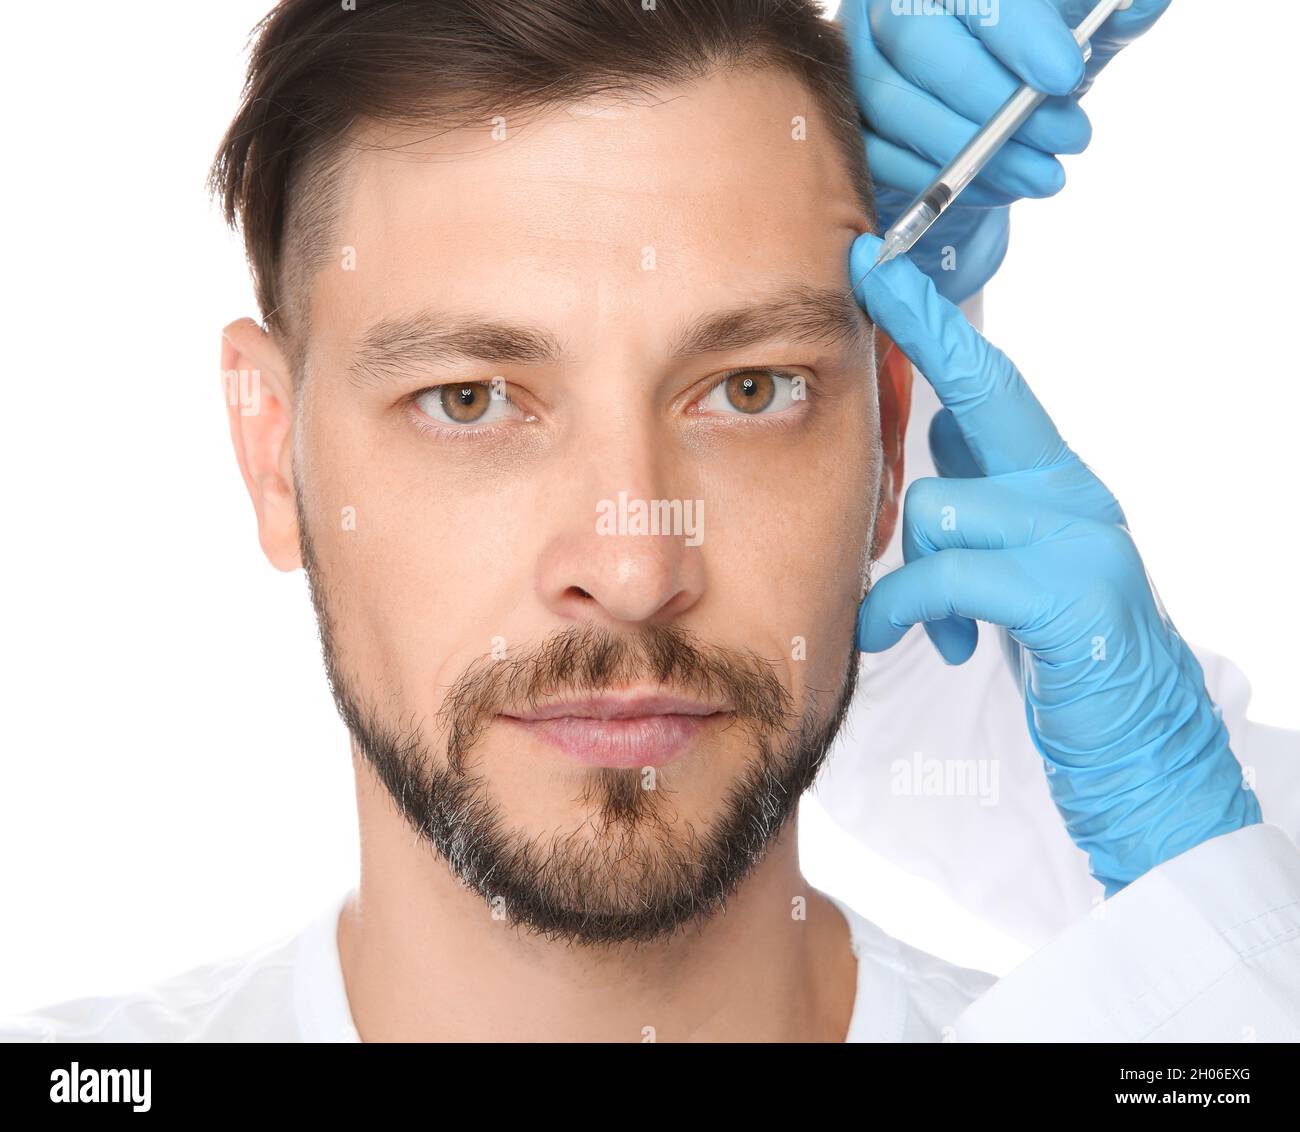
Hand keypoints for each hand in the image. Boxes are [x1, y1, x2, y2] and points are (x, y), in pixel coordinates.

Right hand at [836, 0, 1171, 302]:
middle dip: (994, 102)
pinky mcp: (847, 115)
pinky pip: (875, 152)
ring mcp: (855, 56)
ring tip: (1044, 175)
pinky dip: (939, 178)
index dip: (1017, 34)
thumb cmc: (1038, 38)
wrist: (993, 80)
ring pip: (891, 103)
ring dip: (972, 151)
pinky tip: (998, 186)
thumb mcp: (1083, 14)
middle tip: (1067, 139)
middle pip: (916, 42)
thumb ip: (1114, 6)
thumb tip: (1140, 2)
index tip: (1066, 77)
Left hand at [849, 231, 1259, 896]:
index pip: (991, 382)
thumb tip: (932, 433)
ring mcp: (1078, 541)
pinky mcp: (1068, 599)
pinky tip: (912, 643)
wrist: (1138, 740)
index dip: (934, 320)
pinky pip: (949, 577)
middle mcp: (1071, 493)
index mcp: (1051, 480)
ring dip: (901, 570)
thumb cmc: (1058, 646)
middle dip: (922, 333)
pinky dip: (908, 612)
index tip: (879, 263)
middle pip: (988, 394)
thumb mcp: (1014, 562)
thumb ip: (982, 498)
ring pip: (942, 506)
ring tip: (901, 619)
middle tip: (865, 265)